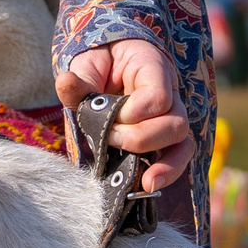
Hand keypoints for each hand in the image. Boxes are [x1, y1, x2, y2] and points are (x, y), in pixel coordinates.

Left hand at [58, 38, 192, 192]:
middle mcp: (171, 93)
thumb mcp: (87, 65)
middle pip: (175, 124)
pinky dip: (167, 173)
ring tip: (144, 181)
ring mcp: (171, 116)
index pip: (158, 96)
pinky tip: (150, 185)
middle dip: (140, 138)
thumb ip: (79, 81)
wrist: (109, 63)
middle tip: (110, 139)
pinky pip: (177, 157)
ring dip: (162, 164)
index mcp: (153, 68)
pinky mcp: (166, 138)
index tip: (108, 115)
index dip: (134, 112)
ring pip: (182, 144)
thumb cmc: (101, 63)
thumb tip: (66, 82)